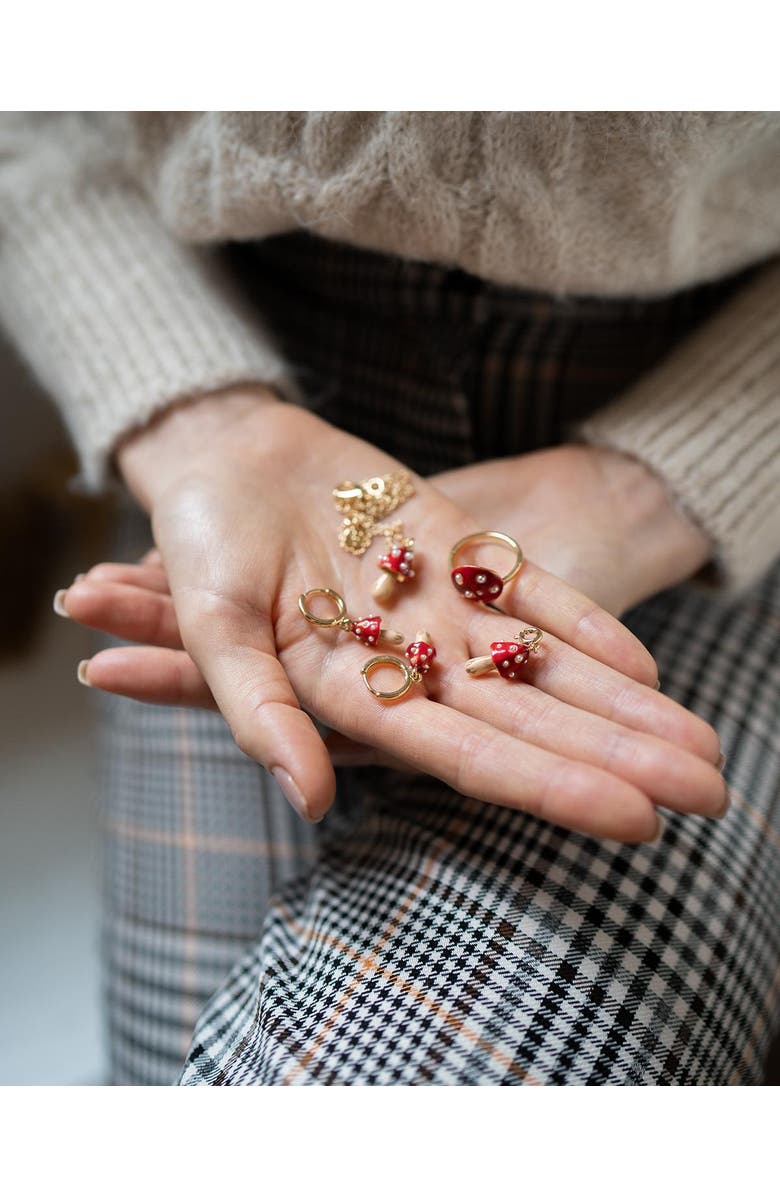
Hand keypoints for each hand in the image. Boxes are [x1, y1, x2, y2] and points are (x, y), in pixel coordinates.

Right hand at [55, 389, 726, 840]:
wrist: (223, 456)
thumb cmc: (200, 546)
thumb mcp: (210, 624)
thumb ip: (257, 709)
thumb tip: (309, 800)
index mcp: (352, 699)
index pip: (467, 756)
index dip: (549, 785)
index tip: (638, 821)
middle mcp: (410, 667)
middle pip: (531, 721)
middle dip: (620, 757)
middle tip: (715, 795)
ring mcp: (441, 609)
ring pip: (545, 666)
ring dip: (624, 703)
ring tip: (704, 743)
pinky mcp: (457, 551)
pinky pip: (528, 591)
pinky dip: (583, 623)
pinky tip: (644, 662)